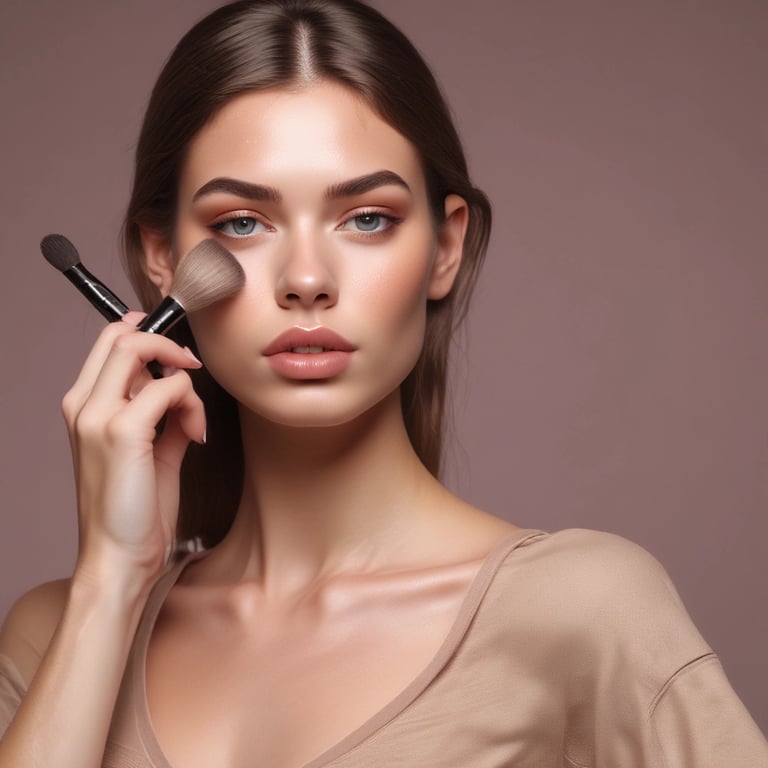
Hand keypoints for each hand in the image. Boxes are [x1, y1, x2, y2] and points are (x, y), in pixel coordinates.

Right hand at [61, 313, 205, 588]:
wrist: (119, 559)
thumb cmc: (134, 511)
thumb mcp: (153, 452)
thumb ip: (165, 416)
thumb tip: (184, 388)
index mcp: (85, 409)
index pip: (109, 344)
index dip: (148, 336)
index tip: (178, 356)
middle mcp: (84, 406)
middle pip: (121, 336)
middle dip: (167, 345)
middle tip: (192, 369)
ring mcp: (98, 417)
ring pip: (140, 350)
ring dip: (183, 378)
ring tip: (193, 419)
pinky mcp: (122, 432)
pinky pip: (169, 388)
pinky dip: (192, 404)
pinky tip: (196, 434)